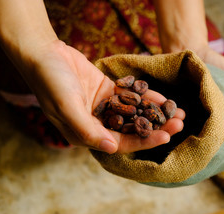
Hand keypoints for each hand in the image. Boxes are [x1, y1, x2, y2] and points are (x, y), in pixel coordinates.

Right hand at [26, 40, 184, 153]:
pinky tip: (164, 99)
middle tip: (179, 123)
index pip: (121, 143)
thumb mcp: (67, 108)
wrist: (44, 54)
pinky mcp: (109, 91)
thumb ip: (88, 130)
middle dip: (157, 128)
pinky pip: (132, 96)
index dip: (144, 141)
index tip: (166, 136)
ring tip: (179, 112)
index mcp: (87, 135)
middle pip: (133, 129)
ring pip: (136, 113)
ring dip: (156, 113)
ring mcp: (105, 107)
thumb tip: (111, 148)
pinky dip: (147, 97)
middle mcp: (98, 123)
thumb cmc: (51, 83)